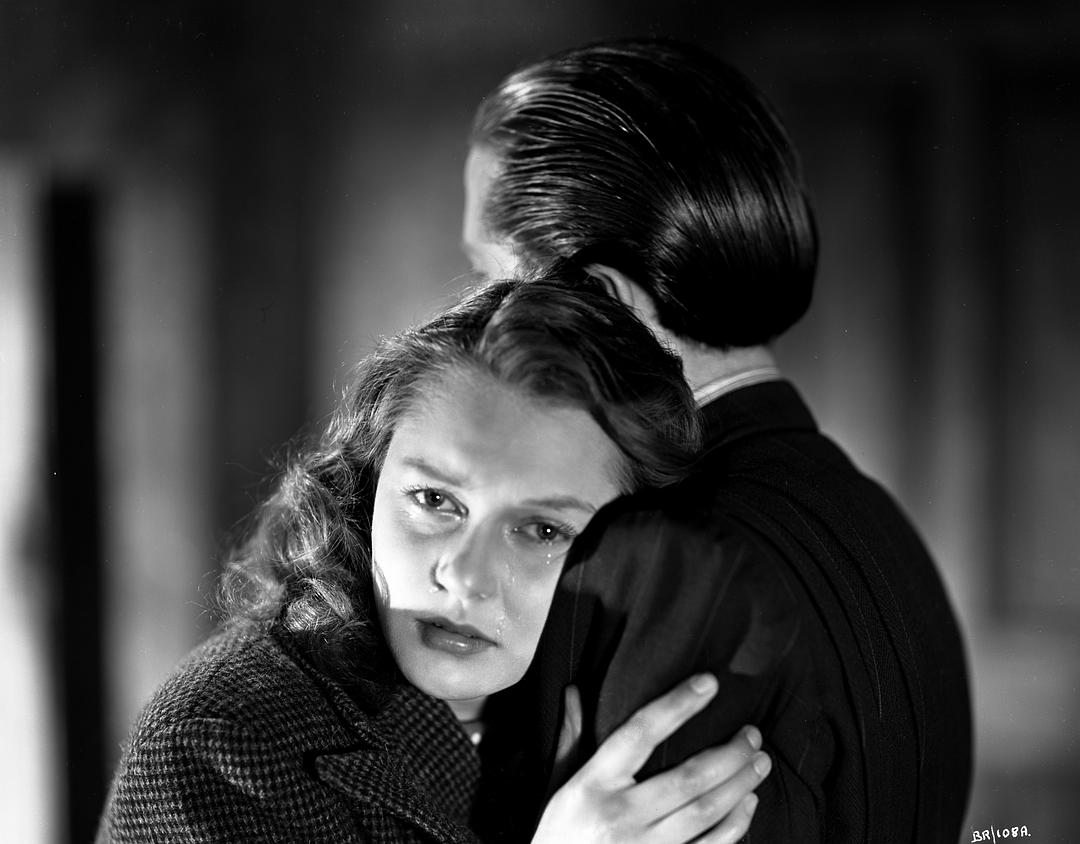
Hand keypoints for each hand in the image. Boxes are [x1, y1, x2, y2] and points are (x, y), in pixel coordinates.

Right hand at [531, 674, 769, 843]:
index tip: (709, 683)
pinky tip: (748, 803)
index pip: (640, 733)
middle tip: (752, 733)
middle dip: (729, 752)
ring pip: (706, 812)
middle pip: (688, 778)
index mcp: (594, 784)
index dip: (677, 705)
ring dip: (740, 784)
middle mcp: (621, 816)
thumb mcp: (557, 784)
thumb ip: (570, 738)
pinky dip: (736, 825)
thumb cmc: (559, 834)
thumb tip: (575, 690)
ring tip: (760, 761)